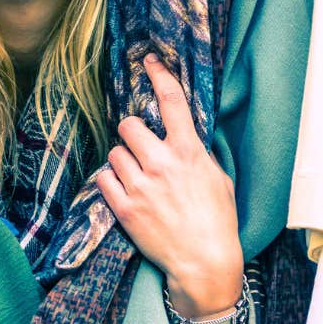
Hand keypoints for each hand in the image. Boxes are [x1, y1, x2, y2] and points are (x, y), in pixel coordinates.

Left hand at [97, 54, 243, 318]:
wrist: (204, 261)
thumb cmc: (217, 220)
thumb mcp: (218, 179)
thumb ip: (199, 154)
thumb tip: (184, 137)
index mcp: (189, 152)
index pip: (172, 102)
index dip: (159, 76)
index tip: (149, 61)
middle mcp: (162, 163)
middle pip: (130, 125)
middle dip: (133, 131)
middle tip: (140, 145)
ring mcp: (141, 186)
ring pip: (115, 152)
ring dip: (123, 160)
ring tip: (136, 175)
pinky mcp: (125, 208)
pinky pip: (104, 179)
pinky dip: (111, 182)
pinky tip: (125, 190)